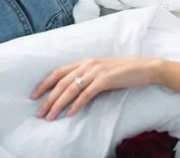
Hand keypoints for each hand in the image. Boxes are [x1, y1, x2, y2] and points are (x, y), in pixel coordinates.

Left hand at [31, 56, 162, 120]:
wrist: (145, 67)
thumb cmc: (124, 71)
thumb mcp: (102, 71)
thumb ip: (88, 77)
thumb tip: (74, 92)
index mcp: (86, 61)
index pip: (59, 72)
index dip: (45, 83)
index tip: (34, 96)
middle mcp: (88, 64)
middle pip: (62, 82)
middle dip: (48, 99)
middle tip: (39, 113)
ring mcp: (97, 71)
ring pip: (71, 89)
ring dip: (58, 104)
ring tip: (50, 117)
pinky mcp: (105, 79)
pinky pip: (87, 94)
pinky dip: (77, 104)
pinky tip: (70, 114)